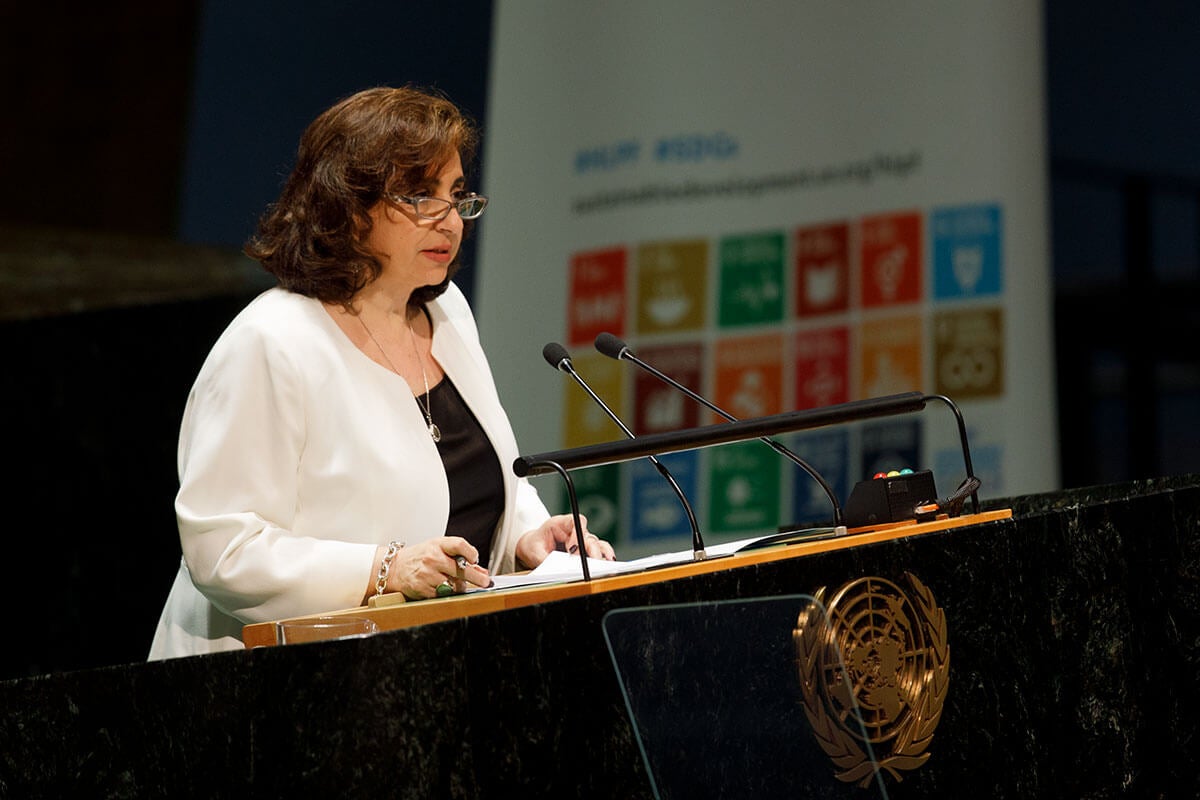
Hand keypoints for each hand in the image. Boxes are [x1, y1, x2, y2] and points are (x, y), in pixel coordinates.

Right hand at [369, 537, 490, 600]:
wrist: (395, 568)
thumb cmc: (420, 557)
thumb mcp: (438, 549)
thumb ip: (460, 557)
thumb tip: (482, 571)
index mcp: (438, 545)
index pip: (459, 545)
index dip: (471, 553)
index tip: (475, 559)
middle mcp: (432, 558)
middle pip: (461, 569)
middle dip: (476, 577)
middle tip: (485, 582)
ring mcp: (427, 574)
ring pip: (454, 585)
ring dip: (460, 587)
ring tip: (457, 583)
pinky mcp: (423, 589)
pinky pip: (443, 595)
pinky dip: (447, 593)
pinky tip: (443, 588)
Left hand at [514, 514, 615, 569]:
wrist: (534, 547)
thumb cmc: (535, 546)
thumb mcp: (535, 552)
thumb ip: (546, 559)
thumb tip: (558, 569)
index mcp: (562, 524)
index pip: (577, 522)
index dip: (578, 534)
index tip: (572, 550)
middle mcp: (576, 531)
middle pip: (589, 536)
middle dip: (591, 551)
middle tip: (591, 564)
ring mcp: (584, 541)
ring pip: (598, 544)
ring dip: (602, 555)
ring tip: (605, 565)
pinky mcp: (587, 552)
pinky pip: (600, 553)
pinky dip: (604, 559)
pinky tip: (608, 566)